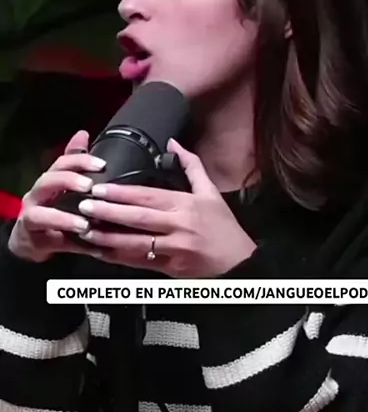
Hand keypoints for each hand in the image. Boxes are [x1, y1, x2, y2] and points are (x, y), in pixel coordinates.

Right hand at [8, 130, 105, 262]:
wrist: (33, 241)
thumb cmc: (55, 210)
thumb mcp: (68, 188)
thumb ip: (75, 163)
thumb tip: (83, 133)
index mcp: (51, 180)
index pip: (62, 162)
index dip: (80, 160)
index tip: (102, 164)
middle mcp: (38, 193)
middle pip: (48, 180)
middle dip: (69, 180)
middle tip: (90, 186)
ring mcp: (31, 214)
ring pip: (41, 212)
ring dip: (65, 216)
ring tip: (86, 222)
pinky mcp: (31, 234)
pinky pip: (49, 237)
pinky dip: (68, 239)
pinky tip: (86, 239)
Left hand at [76, 138, 257, 276]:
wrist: (239, 263)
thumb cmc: (223, 226)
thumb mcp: (210, 192)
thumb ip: (191, 165)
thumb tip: (173, 143)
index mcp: (185, 205)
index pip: (148, 196)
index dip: (121, 193)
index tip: (99, 189)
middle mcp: (178, 226)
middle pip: (138, 218)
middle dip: (108, 213)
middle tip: (83, 207)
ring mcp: (174, 248)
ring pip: (135, 243)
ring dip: (108, 239)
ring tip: (85, 232)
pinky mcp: (171, 268)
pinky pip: (141, 262)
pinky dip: (120, 258)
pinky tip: (102, 253)